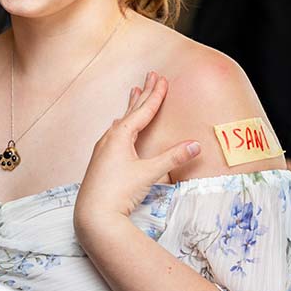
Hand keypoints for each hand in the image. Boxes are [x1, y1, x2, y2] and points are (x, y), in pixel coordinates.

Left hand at [74, 71, 200, 241]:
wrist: (94, 214)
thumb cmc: (119, 191)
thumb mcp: (149, 173)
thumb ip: (172, 157)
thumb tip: (196, 145)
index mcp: (120, 136)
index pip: (143, 111)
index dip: (155, 95)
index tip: (162, 79)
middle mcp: (109, 138)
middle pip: (131, 111)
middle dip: (144, 94)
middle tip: (151, 76)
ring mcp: (103, 149)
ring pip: (121, 121)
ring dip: (131, 107)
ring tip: (135, 93)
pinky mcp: (101, 161)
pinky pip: (114, 134)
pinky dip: (123, 124)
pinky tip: (119, 127)